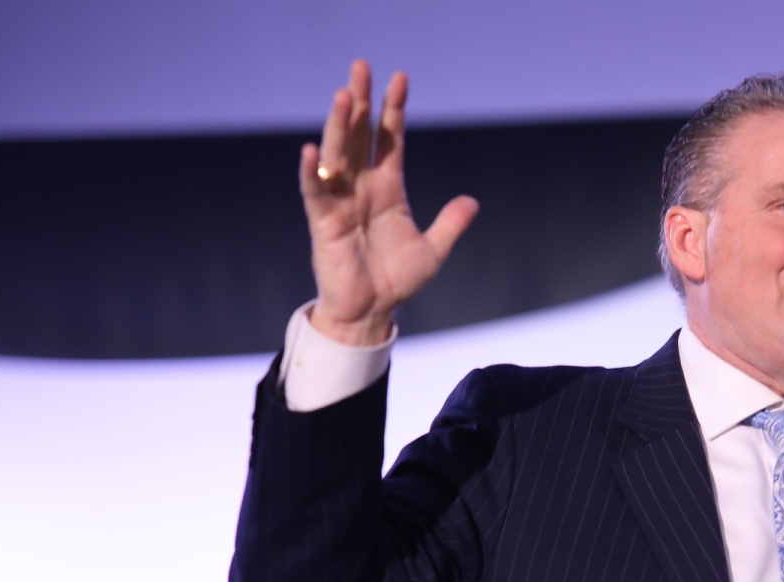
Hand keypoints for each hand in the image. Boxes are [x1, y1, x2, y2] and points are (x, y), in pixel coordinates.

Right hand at [300, 60, 478, 344]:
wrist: (373, 312)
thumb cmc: (397, 281)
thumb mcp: (433, 250)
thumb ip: (450, 224)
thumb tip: (472, 201)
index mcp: (388, 189)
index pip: (389, 140)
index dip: (392, 111)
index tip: (399, 79)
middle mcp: (362, 188)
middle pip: (359, 135)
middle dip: (360, 101)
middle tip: (360, 66)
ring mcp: (341, 202)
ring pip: (337, 155)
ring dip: (338, 126)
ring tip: (343, 95)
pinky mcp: (324, 222)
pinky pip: (315, 193)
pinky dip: (312, 173)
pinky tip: (311, 151)